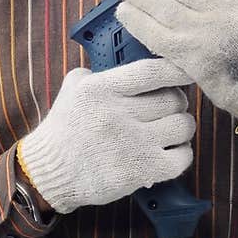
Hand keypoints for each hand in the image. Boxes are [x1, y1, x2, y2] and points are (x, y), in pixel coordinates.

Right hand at [17, 56, 196, 213]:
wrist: (49, 172)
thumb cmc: (65, 129)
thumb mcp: (73, 88)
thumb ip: (101, 72)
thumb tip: (133, 65)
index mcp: (102, 89)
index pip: (152, 71)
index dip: (177, 70)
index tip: (188, 71)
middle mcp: (118, 114)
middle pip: (174, 100)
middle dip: (177, 102)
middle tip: (169, 108)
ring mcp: (133, 144)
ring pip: (183, 127)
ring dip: (182, 127)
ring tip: (171, 129)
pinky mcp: (141, 171)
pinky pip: (182, 157)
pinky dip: (182, 153)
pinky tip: (170, 152)